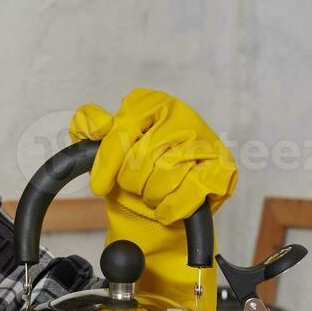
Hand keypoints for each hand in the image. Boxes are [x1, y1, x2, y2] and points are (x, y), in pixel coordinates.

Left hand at [68, 89, 237, 310]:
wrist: (159, 202)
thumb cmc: (132, 169)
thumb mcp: (100, 146)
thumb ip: (88, 125)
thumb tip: (98, 124)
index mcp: (151, 102)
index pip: (122, 132)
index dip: (108, 164)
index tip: (99, 185)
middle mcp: (182, 114)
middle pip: (142, 157)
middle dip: (132, 182)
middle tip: (135, 186)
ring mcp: (207, 140)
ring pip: (165, 176)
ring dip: (152, 195)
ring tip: (152, 193)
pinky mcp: (223, 169)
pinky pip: (190, 192)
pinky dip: (172, 208)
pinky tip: (166, 208)